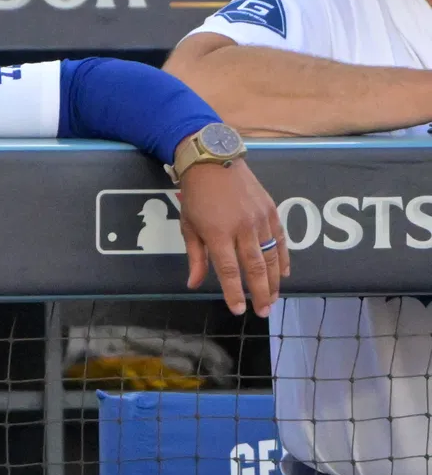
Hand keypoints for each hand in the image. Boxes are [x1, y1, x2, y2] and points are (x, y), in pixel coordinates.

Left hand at [175, 156, 288, 317]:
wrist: (214, 162)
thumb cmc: (196, 197)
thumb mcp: (189, 227)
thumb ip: (196, 257)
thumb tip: (194, 284)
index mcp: (218, 234)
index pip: (229, 270)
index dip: (235, 292)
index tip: (238, 309)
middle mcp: (242, 228)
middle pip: (256, 267)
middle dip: (261, 293)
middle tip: (263, 312)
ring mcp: (260, 219)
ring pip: (272, 256)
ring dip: (274, 280)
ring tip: (274, 299)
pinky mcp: (272, 211)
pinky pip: (281, 239)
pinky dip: (284, 258)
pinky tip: (285, 274)